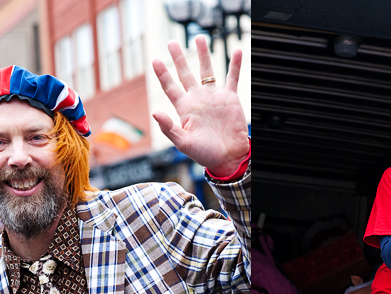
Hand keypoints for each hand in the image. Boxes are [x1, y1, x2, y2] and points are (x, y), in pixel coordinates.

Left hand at [152, 35, 248, 177]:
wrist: (228, 158)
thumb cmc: (205, 154)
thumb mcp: (183, 143)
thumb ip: (169, 128)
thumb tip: (155, 113)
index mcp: (185, 109)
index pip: (170, 87)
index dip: (163, 74)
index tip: (156, 60)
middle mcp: (198, 99)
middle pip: (185, 73)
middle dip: (178, 58)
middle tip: (171, 43)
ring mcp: (214, 97)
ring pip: (207, 70)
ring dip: (203, 54)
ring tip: (199, 38)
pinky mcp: (230, 98)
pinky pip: (232, 78)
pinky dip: (235, 65)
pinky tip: (236, 51)